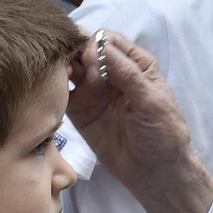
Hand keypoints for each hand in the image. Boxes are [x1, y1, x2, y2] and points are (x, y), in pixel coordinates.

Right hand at [66, 30, 212, 212]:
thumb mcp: (151, 102)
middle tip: (69, 63)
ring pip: (70, 69)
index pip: (110, 41)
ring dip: (62, 66)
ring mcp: (93, 92)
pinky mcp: (79, 112)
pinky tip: (50, 87)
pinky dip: (53, 87)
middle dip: (74, 51)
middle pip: (85, 51)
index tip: (91, 56)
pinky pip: (61, 94)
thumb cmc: (163, 132)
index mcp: (135, 64)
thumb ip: (128, 75)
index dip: (97, 43)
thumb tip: (103, 46)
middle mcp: (111, 73)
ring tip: (60, 74)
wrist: (154, 171)